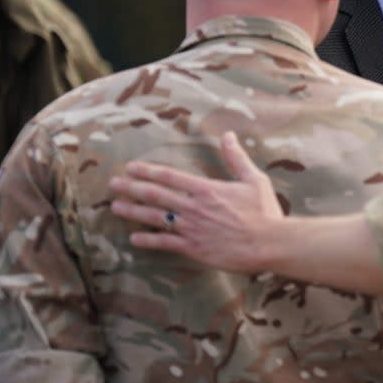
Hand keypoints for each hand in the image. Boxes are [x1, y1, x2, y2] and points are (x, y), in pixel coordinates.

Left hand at [109, 131, 282, 272]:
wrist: (269, 243)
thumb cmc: (264, 211)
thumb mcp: (254, 179)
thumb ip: (237, 157)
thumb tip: (228, 135)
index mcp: (207, 189)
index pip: (170, 176)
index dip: (148, 171)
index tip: (131, 167)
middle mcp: (194, 207)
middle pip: (156, 195)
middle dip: (132, 188)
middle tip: (113, 184)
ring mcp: (191, 228)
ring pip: (155, 218)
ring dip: (133, 211)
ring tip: (115, 207)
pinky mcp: (193, 248)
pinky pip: (165, 243)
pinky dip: (148, 240)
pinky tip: (134, 238)